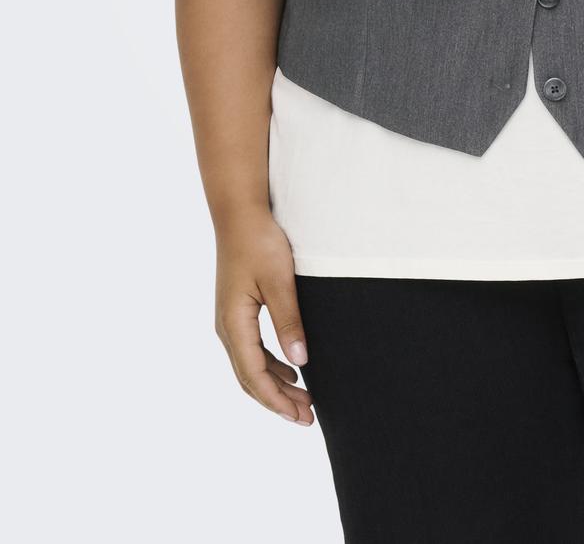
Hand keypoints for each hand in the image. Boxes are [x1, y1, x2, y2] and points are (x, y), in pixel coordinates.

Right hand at [214, 208, 314, 425]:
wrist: (239, 214)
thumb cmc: (259, 242)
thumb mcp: (279, 281)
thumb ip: (288, 321)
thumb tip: (300, 361)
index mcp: (234, 324)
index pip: (254, 376)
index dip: (277, 400)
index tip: (301, 417)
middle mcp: (227, 328)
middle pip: (250, 377)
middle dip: (278, 400)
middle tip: (307, 418)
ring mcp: (230, 320)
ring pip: (251, 366)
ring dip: (276, 384)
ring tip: (303, 400)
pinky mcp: (237, 312)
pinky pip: (252, 350)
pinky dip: (271, 365)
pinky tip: (291, 369)